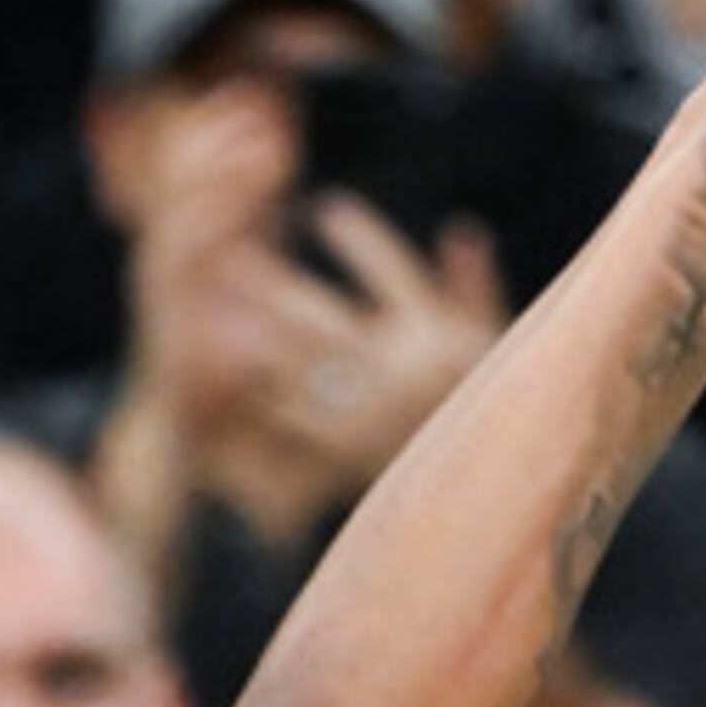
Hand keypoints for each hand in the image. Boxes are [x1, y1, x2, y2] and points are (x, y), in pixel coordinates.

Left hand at [244, 197, 506, 507]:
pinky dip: (262, 391)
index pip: (390, 271)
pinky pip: (293, 413)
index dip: (359, 239)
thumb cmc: (489, 417)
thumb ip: (473, 290)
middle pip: (322, 315)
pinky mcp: (344, 450)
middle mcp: (397, 367)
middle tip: (230, 255)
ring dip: (253, 335)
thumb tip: (462, 232)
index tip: (326, 209)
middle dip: (274, 284)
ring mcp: (366, 409)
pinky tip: (232, 374)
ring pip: (297, 361)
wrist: (484, 497)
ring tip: (214, 312)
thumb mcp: (491, 352)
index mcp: (434, 336)